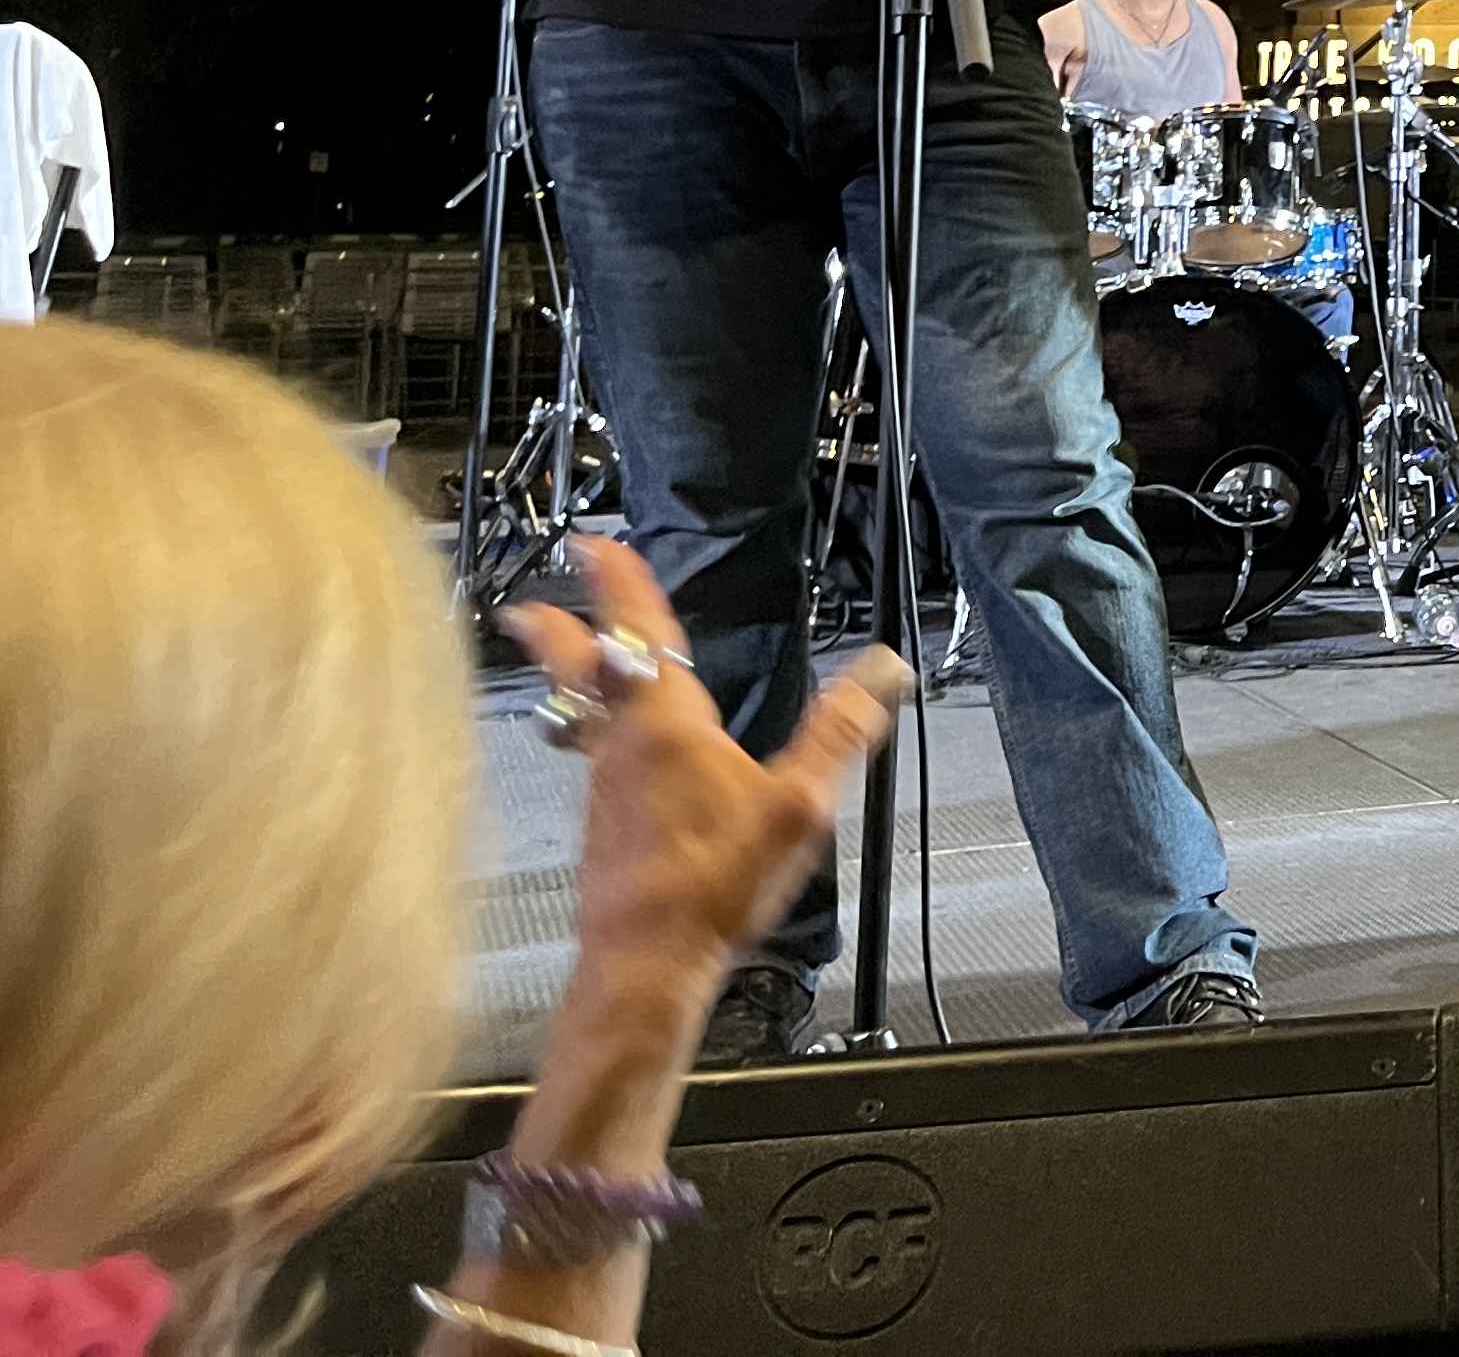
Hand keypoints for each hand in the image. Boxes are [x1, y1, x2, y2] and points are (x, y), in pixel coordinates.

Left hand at [505, 537, 910, 994]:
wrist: (644, 962)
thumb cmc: (711, 886)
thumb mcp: (798, 806)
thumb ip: (840, 732)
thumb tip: (880, 673)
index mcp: (668, 725)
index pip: (639, 632)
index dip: (616, 582)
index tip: (594, 544)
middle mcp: (623, 746)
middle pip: (580, 669)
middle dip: (557, 628)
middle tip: (531, 603)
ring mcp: (604, 785)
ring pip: (582, 710)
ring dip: (572, 675)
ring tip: (565, 659)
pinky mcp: (602, 822)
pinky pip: (594, 752)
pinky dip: (594, 724)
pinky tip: (611, 743)